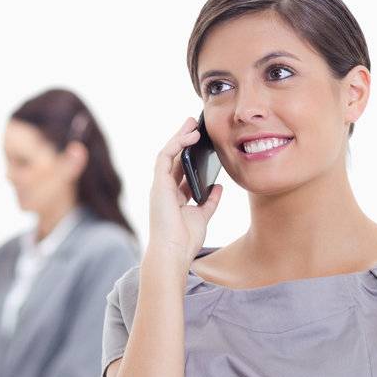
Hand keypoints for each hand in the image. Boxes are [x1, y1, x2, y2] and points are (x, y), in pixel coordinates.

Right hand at [148, 115, 223, 267]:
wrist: (173, 252)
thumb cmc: (184, 240)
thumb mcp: (203, 216)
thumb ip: (210, 201)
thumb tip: (217, 185)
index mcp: (174, 197)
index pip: (181, 170)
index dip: (190, 155)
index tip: (201, 141)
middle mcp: (164, 190)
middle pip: (174, 159)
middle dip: (183, 140)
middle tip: (195, 125)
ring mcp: (160, 186)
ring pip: (168, 154)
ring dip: (179, 137)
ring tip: (192, 124)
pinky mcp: (158, 184)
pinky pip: (165, 157)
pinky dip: (176, 144)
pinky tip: (189, 136)